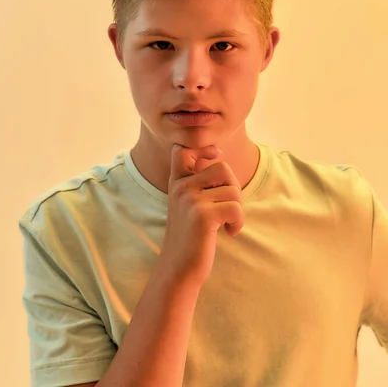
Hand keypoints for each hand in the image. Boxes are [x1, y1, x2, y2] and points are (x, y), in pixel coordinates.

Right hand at [158, 144, 243, 289]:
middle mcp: (181, 187)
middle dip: (233, 186)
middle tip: (229, 207)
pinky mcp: (203, 216)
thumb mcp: (188, 204)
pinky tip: (230, 232)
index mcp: (177, 183)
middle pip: (222, 167)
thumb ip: (198, 182)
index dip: (204, 148)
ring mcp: (191, 200)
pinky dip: (239, 222)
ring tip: (227, 224)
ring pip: (233, 190)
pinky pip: (236, 208)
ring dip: (237, 209)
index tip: (216, 155)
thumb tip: (218, 157)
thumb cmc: (190, 237)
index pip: (183, 150)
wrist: (179, 269)